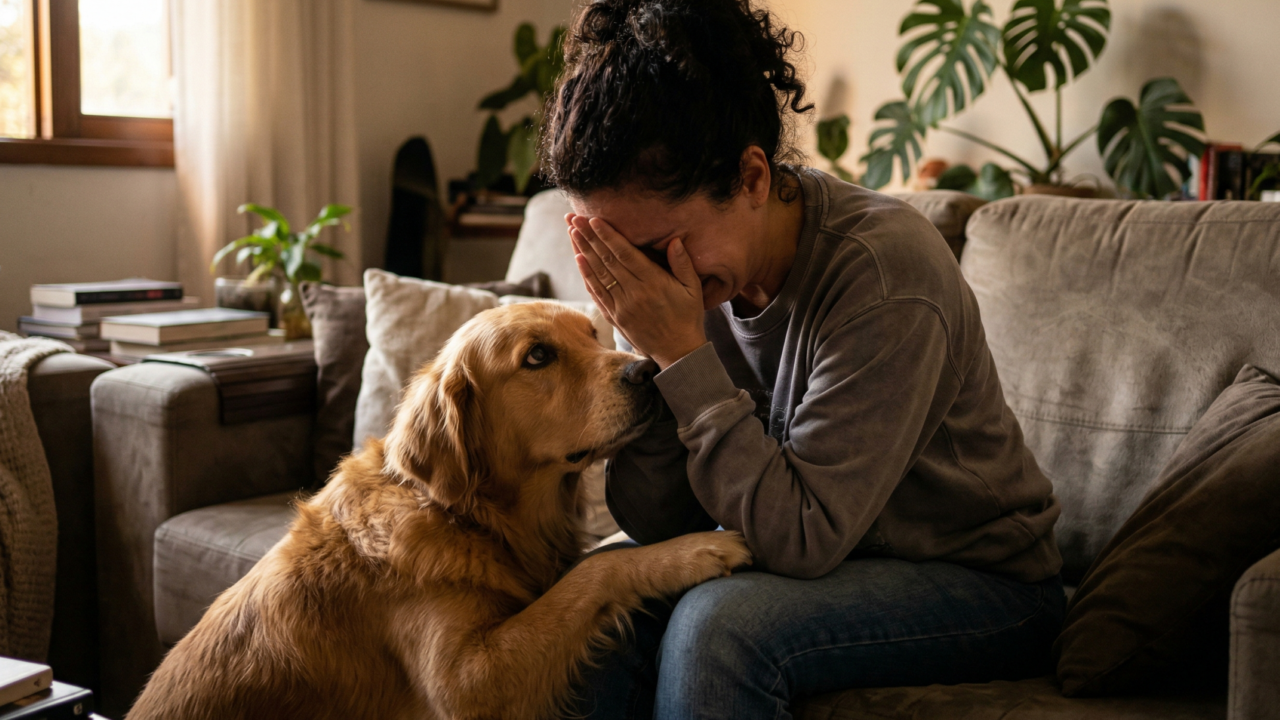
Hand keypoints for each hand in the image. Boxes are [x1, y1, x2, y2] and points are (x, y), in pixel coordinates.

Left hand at [567, 213, 706, 369]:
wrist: (678, 351)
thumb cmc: (688, 317)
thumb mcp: (693, 289)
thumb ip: (683, 263)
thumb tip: (674, 240)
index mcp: (653, 283)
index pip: (625, 254)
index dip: (608, 236)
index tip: (594, 220)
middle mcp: (634, 294)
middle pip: (606, 260)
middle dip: (589, 237)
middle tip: (575, 218)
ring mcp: (622, 307)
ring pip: (598, 275)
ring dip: (583, 251)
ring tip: (572, 232)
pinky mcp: (615, 317)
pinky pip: (597, 293)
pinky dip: (586, 276)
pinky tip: (579, 259)